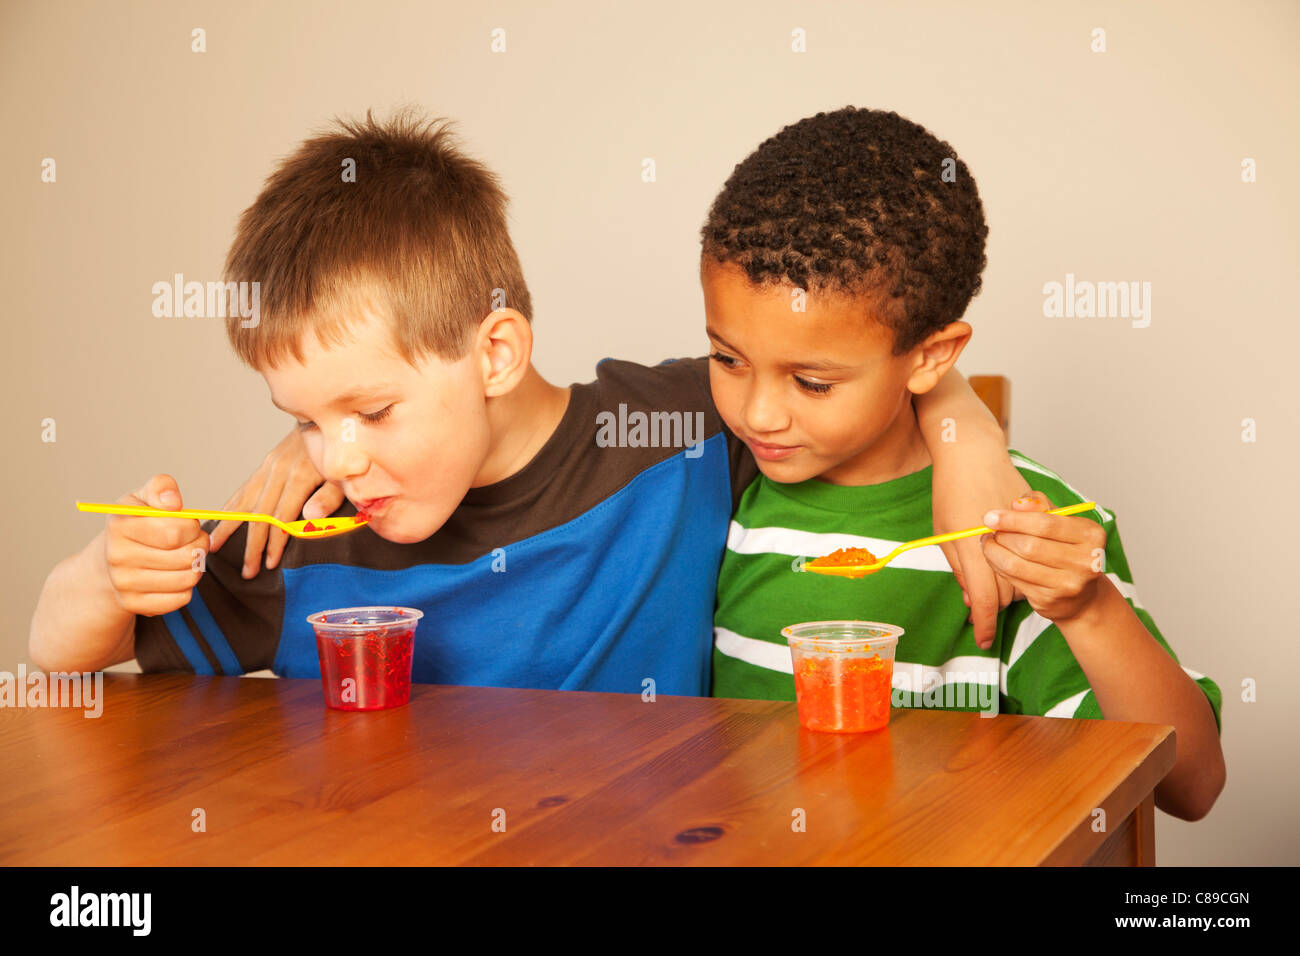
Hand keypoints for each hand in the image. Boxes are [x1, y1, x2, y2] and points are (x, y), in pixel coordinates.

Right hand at [103, 474, 209, 616]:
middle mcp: (117, 557)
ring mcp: (124, 584)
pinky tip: (175, 576)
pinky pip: (181, 599)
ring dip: (196, 567)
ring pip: (187, 579)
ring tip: (186, 557)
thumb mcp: (144, 497)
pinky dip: (186, 587)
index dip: (192, 527)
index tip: (188, 524)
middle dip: (200, 546)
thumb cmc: (136, 523)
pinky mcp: (134, 605)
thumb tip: (172, 503)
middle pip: (186, 557)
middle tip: (194, 541)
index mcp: (119, 526)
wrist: (111, 559)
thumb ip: (161, 487)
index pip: (176, 531)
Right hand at [208, 427, 343, 577]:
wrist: (332, 420)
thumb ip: (329, 497)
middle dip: (252, 545)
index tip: (269, 564)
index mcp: (300, 476)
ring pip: (245, 501)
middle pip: (260, 514)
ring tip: (214, 548)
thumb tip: (310, 517)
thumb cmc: (344, 453)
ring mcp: (270, 466)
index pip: (282, 517)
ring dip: (230, 527)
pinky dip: (230, 506)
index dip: (274, 542)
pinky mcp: (267, 464)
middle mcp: (280, 471)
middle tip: (247, 571)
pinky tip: (219, 520)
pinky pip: (245, 488)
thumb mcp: (345, 476)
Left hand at [932, 451, 1030, 648]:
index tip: (981, 640)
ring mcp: (1027, 529)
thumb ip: (962, 569)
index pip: (985, 595)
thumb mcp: (946, 532)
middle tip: (982, 599)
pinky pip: (1040, 557)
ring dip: (1011, 584)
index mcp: (970, 542)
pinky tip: (1013, 557)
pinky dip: (1026, 565)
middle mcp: (1004, 537)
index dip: (983, 622)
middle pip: (1008, 591)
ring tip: (993, 570)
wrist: (973, 454)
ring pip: (1026, 578)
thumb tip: (972, 601)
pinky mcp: (1042, 521)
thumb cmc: (952, 490)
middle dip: (995, 602)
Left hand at [979, 491, 1107, 624]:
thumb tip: (1017, 504)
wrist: (1081, 596)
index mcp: (1091, 534)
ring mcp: (1068, 583)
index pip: (1046, 523)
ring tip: (988, 543)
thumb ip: (1040, 506)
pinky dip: (998, 566)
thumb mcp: (1060, 521)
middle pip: (1029, 545)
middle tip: (990, 530)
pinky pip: (1014, 579)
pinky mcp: (1050, 600)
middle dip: (1002, 536)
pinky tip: (996, 558)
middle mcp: (1085, 560)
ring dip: (994, 552)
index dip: (1013, 519)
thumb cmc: (1066, 549)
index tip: (990, 516)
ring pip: (1016, 564)